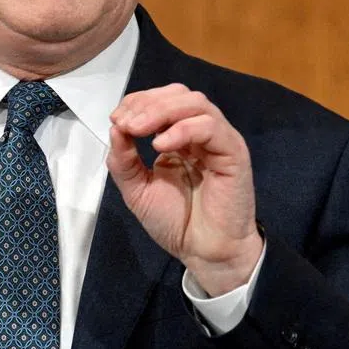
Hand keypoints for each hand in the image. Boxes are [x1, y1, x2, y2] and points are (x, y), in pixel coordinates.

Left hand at [106, 84, 262, 295]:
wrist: (204, 252)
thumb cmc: (176, 223)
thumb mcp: (138, 190)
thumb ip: (124, 161)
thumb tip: (115, 128)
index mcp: (180, 138)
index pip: (162, 101)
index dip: (137, 103)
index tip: (116, 120)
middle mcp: (200, 134)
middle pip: (178, 95)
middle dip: (147, 103)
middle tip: (125, 122)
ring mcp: (218, 141)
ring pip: (195, 103)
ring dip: (161, 111)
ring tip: (138, 130)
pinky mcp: (233, 152)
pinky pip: (210, 126)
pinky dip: (183, 129)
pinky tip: (160, 145)